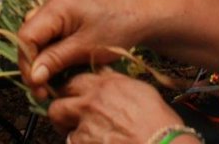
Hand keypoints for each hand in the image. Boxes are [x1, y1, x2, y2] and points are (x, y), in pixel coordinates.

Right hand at [17, 0, 148, 100]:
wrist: (143, 15)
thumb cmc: (118, 29)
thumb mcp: (86, 48)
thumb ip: (56, 60)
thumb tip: (33, 77)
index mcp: (57, 5)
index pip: (26, 35)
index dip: (27, 63)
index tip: (37, 87)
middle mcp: (53, 0)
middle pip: (29, 35)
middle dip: (33, 64)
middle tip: (43, 90)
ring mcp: (59, 4)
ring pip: (38, 35)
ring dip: (41, 59)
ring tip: (51, 81)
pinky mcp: (66, 11)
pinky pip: (49, 32)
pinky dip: (51, 51)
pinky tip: (59, 67)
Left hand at [49, 70, 186, 140]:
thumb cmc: (161, 124)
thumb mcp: (143, 92)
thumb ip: (119, 84)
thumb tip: (110, 82)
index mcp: (106, 85)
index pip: (75, 80)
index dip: (73, 90)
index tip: (74, 96)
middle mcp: (91, 102)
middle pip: (57, 103)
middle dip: (61, 111)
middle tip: (69, 118)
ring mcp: (85, 125)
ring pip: (63, 126)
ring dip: (71, 132)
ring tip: (87, 137)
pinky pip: (71, 143)